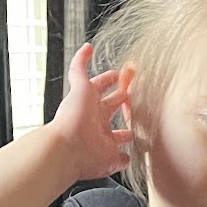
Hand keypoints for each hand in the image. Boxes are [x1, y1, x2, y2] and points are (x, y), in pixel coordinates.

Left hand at [49, 43, 133, 184]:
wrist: (68, 148)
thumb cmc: (73, 117)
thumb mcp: (79, 85)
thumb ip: (80, 65)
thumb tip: (86, 47)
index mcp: (90, 104)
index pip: (101, 88)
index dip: (109, 81)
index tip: (119, 76)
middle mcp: (96, 122)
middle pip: (111, 109)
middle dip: (121, 102)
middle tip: (133, 97)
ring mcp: (103, 142)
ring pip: (118, 135)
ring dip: (126, 133)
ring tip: (137, 129)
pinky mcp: (110, 159)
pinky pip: (120, 159)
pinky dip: (125, 158)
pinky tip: (131, 156)